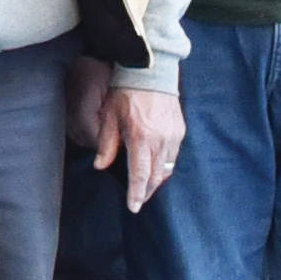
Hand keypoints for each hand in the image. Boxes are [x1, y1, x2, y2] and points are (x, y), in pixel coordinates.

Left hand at [84, 72, 185, 211]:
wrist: (150, 71)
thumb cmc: (125, 92)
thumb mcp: (110, 117)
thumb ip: (107, 144)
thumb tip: (100, 166)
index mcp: (141, 137)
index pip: (140, 174)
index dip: (137, 193)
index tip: (134, 207)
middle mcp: (161, 139)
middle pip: (156, 176)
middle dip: (147, 190)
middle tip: (138, 200)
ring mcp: (173, 135)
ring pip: (167, 167)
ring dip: (157, 179)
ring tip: (146, 186)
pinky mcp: (180, 130)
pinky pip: (173, 155)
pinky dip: (165, 164)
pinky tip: (156, 167)